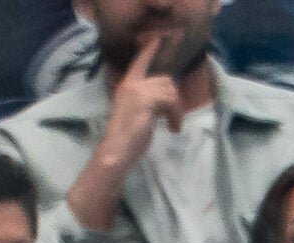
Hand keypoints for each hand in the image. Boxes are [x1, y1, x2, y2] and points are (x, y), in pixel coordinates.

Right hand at [67, 37, 182, 231]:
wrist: (116, 151)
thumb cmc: (127, 138)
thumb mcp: (138, 113)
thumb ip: (148, 100)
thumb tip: (167, 94)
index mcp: (126, 85)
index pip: (140, 62)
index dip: (151, 50)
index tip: (160, 39)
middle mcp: (130, 84)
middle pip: (165, 79)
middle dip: (175, 99)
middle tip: (173, 119)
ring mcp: (136, 91)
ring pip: (169, 89)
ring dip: (176, 110)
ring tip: (172, 125)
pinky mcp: (145, 102)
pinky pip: (170, 100)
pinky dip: (176, 115)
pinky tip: (171, 128)